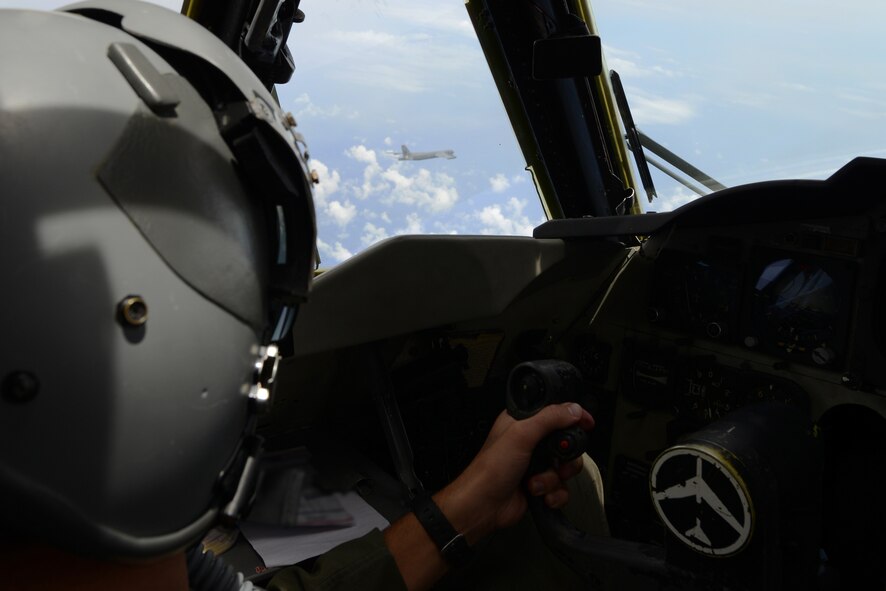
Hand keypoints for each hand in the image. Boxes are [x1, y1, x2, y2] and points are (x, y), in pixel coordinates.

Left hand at [435, 402, 594, 543]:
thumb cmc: (490, 470)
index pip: (554, 412)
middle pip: (566, 443)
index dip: (572, 417)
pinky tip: (539, 494)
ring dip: (552, 479)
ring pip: (564, 468)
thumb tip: (573, 409)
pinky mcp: (539, 485)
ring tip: (536, 482)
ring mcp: (535, 465)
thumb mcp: (521, 435)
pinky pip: (561, 488)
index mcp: (522, 422)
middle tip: (558, 462)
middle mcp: (530, 442)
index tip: (586, 423)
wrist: (483, 506)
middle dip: (565, 457)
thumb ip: (549, 418)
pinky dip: (553, 493)